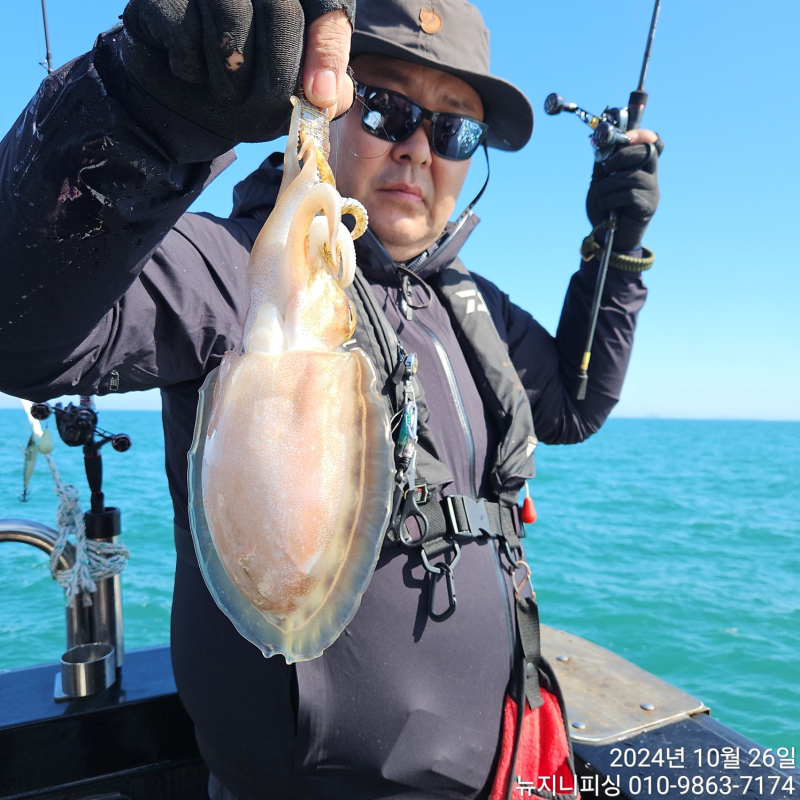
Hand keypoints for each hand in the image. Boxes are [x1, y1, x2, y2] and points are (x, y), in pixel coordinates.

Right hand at [120, 0, 354, 142]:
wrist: (182, 97)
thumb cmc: (247, 91)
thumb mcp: (293, 98)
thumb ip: (326, 91)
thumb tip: (327, 93)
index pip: (327, 8)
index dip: (326, 49)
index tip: (318, 94)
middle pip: (282, 12)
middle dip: (276, 73)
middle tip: (260, 108)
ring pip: (232, 12)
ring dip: (230, 72)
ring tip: (224, 93)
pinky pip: (182, 23)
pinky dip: (189, 63)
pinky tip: (190, 71)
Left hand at [586, 129, 663, 252]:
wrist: (605, 236)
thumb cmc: (604, 208)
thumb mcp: (599, 181)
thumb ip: (602, 162)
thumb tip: (601, 141)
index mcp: (641, 167)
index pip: (653, 143)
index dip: (642, 135)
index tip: (625, 136)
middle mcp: (651, 176)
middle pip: (648, 152)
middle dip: (624, 154)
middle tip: (606, 167)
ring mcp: (652, 192)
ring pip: (633, 176)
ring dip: (609, 184)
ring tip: (599, 195)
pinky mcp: (648, 207)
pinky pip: (630, 194)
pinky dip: (612, 198)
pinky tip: (605, 205)